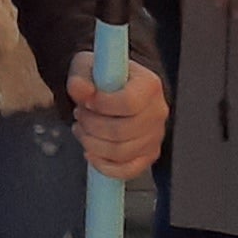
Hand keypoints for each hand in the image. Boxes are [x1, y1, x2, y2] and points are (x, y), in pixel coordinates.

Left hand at [68, 51, 168, 179]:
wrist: (114, 88)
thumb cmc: (104, 77)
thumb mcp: (88, 67)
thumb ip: (81, 78)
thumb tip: (80, 89)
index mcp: (149, 85)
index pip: (128, 103)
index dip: (102, 105)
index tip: (87, 101)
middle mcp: (157, 112)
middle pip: (122, 131)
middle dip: (91, 125)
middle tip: (79, 115)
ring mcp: (155, 137)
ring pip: (121, 152)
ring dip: (92, 143)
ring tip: (82, 129)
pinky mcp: (148, 155)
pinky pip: (127, 170)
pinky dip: (104, 165)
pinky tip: (90, 152)